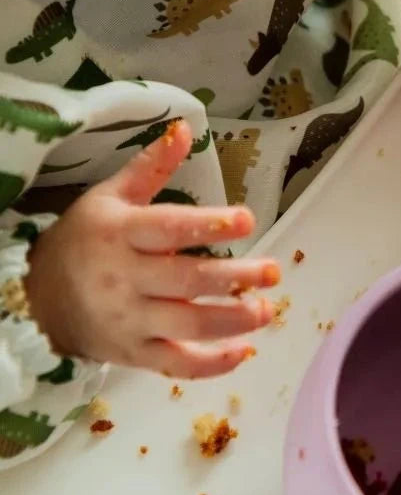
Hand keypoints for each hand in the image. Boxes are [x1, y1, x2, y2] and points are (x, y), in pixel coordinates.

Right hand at [25, 121, 278, 378]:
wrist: (36, 298)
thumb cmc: (85, 238)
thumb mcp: (111, 195)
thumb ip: (152, 166)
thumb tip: (185, 129)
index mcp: (121, 233)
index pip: (169, 229)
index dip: (210, 225)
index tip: (247, 219)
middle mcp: (125, 279)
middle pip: (186, 281)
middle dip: (234, 278)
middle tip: (272, 271)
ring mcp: (129, 321)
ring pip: (186, 326)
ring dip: (231, 321)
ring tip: (267, 310)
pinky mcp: (133, 354)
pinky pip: (174, 365)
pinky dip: (210, 365)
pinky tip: (244, 351)